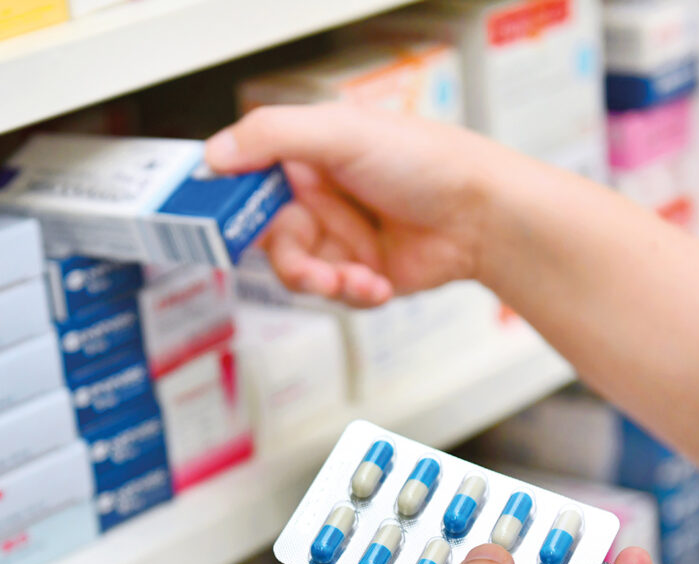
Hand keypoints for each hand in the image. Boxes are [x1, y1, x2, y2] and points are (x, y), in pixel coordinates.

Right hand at [205, 103, 517, 306]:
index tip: (221, 225)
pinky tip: (378, 281)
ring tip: (352, 278)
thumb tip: (214, 154)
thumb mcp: (342, 133)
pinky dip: (353, 293)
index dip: (233, 205)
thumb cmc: (427, 161)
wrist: (484, 217)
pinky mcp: (361, 273)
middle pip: (270, 238)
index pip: (249, 179)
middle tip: (309, 268)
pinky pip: (334, 295)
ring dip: (324, 281)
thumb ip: (273, 136)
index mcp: (309, 154)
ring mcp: (340, 236)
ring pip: (299, 273)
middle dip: (290, 259)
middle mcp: (320, 196)